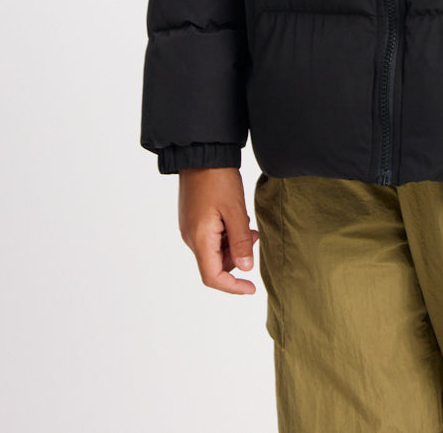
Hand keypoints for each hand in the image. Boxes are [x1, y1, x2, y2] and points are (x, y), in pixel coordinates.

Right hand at [177, 167, 260, 294]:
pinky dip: (225, 234)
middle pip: (215, 264)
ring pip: (214, 250)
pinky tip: (236, 218)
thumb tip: (245, 269)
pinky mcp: (192, 220)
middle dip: (237, 257)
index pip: (213, 277)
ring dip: (233, 244)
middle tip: (253, 236)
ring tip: (246, 224)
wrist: (201, 154)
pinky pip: (211, 237)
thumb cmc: (218, 179)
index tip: (251, 288)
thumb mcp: (235, 210)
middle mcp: (190, 238)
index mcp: (200, 239)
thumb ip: (240, 242)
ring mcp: (190, 228)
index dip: (232, 287)